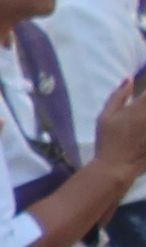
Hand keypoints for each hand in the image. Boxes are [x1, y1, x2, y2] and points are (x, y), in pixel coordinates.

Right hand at [97, 70, 145, 184]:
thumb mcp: (104, 117)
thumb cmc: (108, 141)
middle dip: (145, 104)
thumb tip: (129, 80)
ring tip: (141, 123)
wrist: (117, 167)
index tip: (143, 97)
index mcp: (139, 109)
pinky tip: (144, 131)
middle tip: (140, 111)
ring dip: (145, 118)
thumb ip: (117, 97)